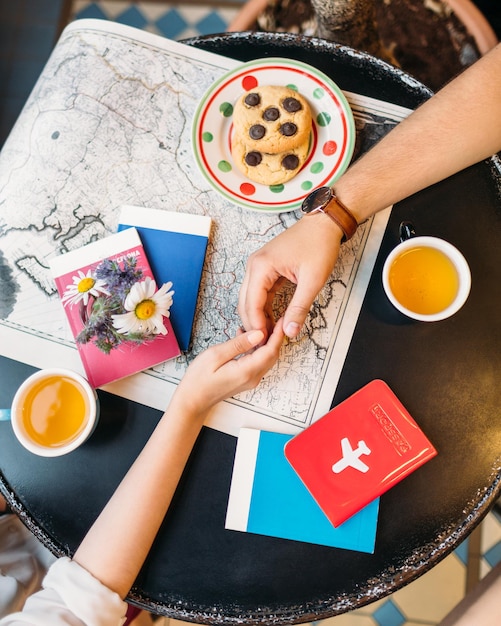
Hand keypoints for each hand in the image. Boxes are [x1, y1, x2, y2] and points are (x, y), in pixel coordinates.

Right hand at [172, 323, 284, 415]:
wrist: (192, 400)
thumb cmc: (199, 379)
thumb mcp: (216, 355)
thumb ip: (239, 344)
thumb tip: (259, 334)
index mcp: (247, 371)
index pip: (270, 351)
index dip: (277, 335)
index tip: (280, 320)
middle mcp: (253, 377)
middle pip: (272, 355)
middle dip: (274, 337)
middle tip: (272, 319)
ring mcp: (250, 379)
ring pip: (266, 358)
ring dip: (266, 342)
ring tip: (258, 325)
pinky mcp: (246, 379)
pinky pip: (257, 361)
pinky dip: (257, 348)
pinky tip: (246, 337)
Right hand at [238, 215, 342, 337]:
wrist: (324, 224)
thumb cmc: (318, 245)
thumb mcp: (312, 280)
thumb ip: (299, 308)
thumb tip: (290, 331)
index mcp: (261, 266)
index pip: (251, 304)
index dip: (256, 326)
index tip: (263, 342)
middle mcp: (254, 265)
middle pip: (245, 302)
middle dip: (253, 324)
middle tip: (263, 344)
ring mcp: (258, 266)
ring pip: (250, 299)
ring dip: (257, 317)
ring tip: (267, 336)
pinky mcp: (265, 268)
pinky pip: (259, 292)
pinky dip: (263, 307)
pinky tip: (270, 321)